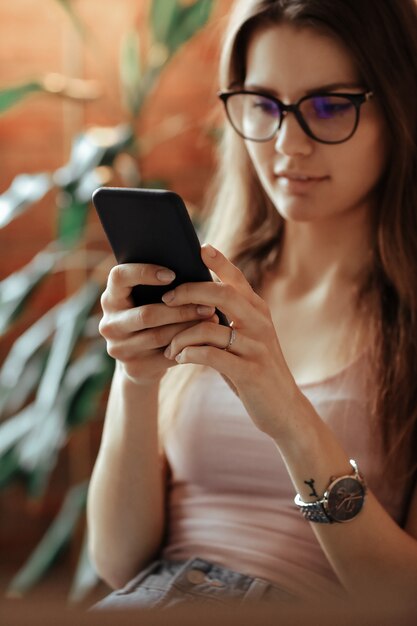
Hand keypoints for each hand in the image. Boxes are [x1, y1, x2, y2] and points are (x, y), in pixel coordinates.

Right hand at [99, 262, 217, 384]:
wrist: (141, 363)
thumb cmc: (153, 319)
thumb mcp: (148, 300)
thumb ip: (162, 284)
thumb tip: (198, 259)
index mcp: (111, 298)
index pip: (119, 277)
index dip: (144, 272)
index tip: (172, 274)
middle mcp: (109, 323)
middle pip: (146, 314)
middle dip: (181, 309)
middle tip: (208, 304)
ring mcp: (119, 348)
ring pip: (159, 336)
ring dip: (189, 327)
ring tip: (212, 319)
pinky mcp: (134, 367)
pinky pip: (166, 355)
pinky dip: (188, 346)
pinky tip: (205, 339)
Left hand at [162, 245, 300, 437]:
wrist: (284, 408)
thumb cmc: (255, 370)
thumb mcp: (246, 339)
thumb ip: (227, 320)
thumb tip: (193, 301)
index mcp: (258, 311)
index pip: (236, 278)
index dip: (219, 261)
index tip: (199, 247)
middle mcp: (260, 323)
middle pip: (221, 293)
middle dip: (189, 291)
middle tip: (166, 299)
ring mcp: (257, 347)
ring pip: (209, 328)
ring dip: (181, 336)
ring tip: (169, 347)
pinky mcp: (250, 372)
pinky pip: (211, 356)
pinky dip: (189, 354)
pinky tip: (179, 358)